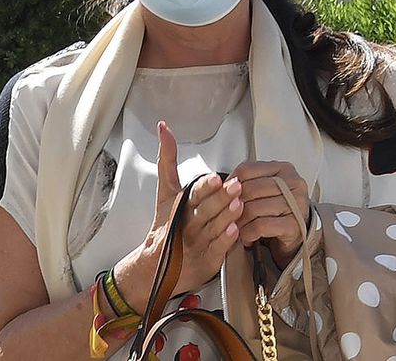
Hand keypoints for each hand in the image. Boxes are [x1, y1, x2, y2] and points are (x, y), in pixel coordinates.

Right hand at [129, 121, 243, 302]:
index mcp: (178, 205)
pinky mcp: (206, 260)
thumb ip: (167, 160)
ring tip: (239, 204)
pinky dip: (226, 240)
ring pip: (213, 227)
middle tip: (236, 186)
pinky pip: (217, 249)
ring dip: (226, 215)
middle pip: (205, 209)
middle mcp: (186, 223)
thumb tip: (164, 127)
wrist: (156, 268)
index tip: (215, 178)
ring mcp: (196, 242)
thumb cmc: (166, 223)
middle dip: (220, 198)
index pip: (192, 193)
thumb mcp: (165, 192)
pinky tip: (236, 230)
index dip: (204, 187)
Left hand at [229, 161, 309, 268]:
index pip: (247, 169)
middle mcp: (293, 183)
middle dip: (233, 205)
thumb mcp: (262, 190)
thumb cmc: (276, 211)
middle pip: (249, 189)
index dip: (230, 183)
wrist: (294, 235)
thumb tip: (222, 186)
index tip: (225, 195)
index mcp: (283, 169)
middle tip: (227, 215)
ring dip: (239, 222)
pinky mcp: (294, 225)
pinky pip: (260, 226)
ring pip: (253, 209)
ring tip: (237, 228)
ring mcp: (296, 204)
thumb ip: (247, 183)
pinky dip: (248, 233)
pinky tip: (247, 236)